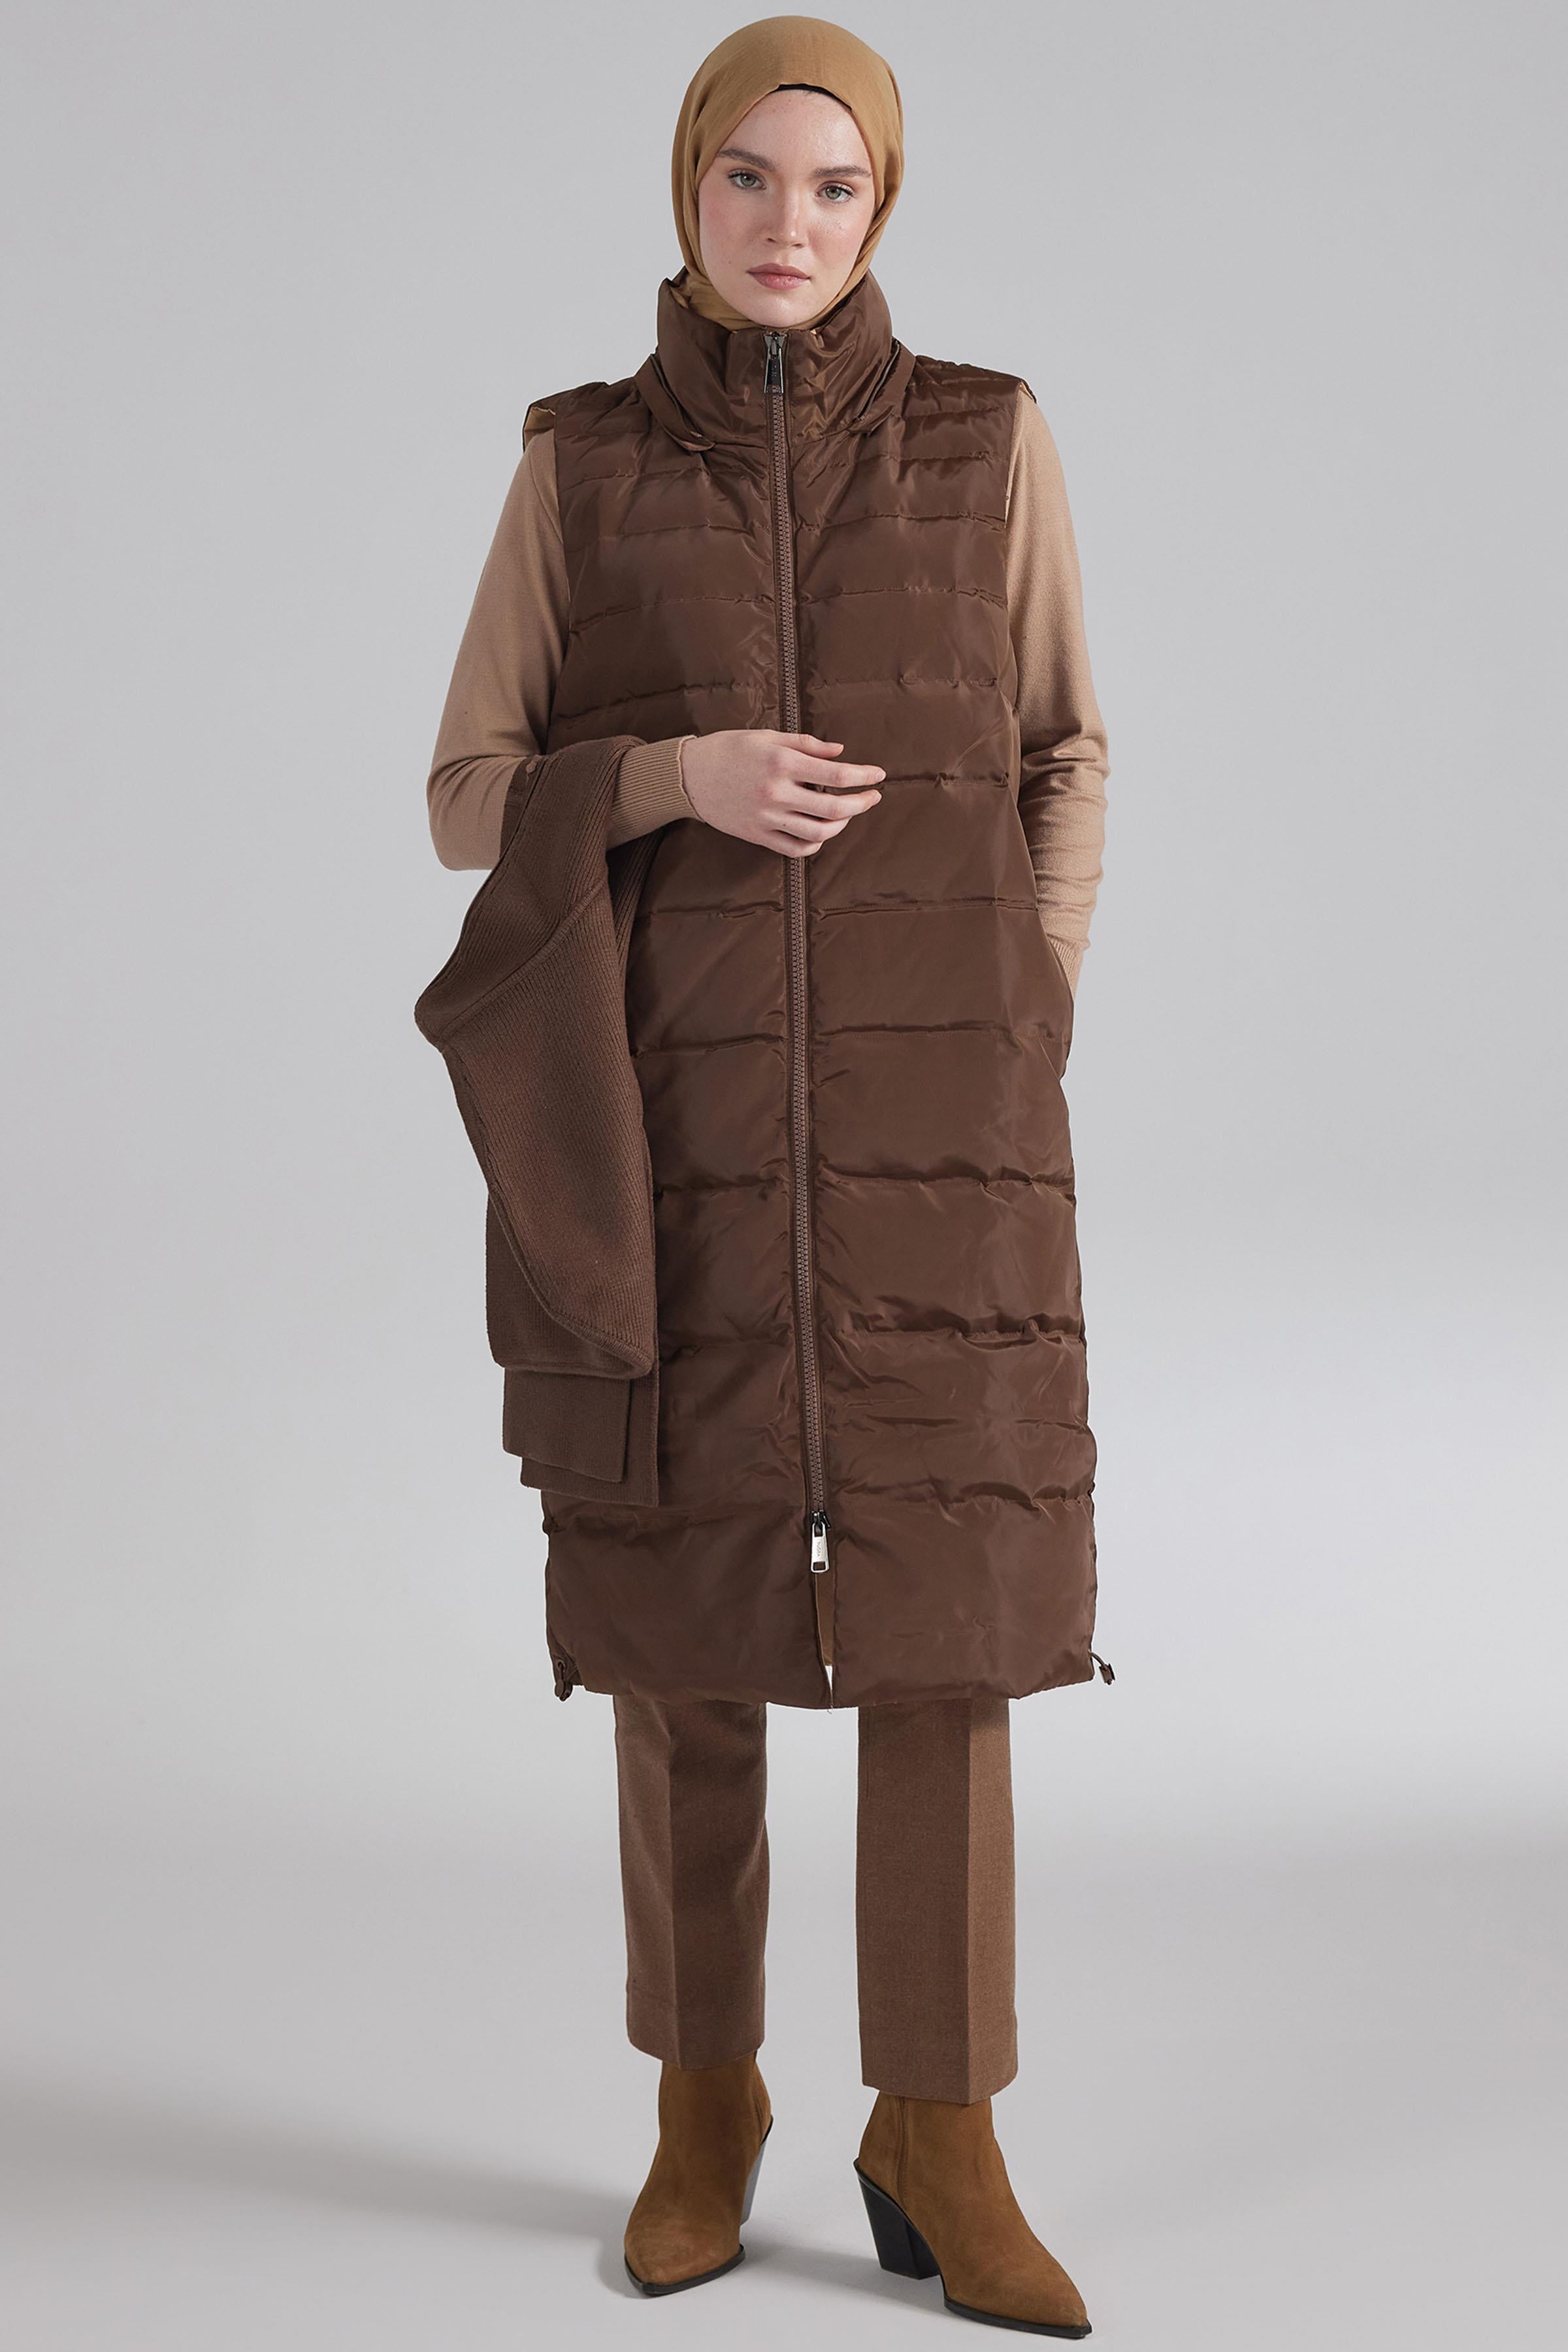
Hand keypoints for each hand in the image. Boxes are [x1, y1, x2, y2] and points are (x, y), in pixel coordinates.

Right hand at [680, 731, 883, 856]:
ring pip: (819, 832)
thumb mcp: (767, 736)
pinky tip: (822, 831)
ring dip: (841, 824)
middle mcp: (776, 793)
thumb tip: (841, 752)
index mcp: (781, 763)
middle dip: (861, 803)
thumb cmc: (729, 749)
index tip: (878, 775)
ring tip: (848, 812)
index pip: (835, 773)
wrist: (689, 776)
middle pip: (833, 807)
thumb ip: (806, 745)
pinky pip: (796, 849)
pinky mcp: (758, 836)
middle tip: (873, 796)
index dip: (863, 776)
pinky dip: (816, 843)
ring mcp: (767, 818)